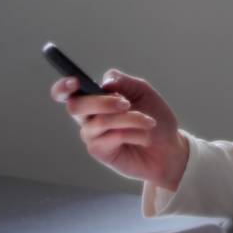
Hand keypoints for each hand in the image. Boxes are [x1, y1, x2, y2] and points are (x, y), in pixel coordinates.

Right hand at [51, 69, 187, 193]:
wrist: (169, 147)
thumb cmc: (155, 117)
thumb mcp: (144, 92)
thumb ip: (124, 82)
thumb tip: (106, 82)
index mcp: (95, 97)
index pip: (67, 92)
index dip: (63, 87)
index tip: (75, 82)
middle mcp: (88, 116)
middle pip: (75, 106)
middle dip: (103, 102)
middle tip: (126, 104)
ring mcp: (92, 135)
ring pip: (99, 121)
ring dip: (129, 119)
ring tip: (149, 122)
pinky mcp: (99, 151)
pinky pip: (112, 137)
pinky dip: (133, 133)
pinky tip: (145, 137)